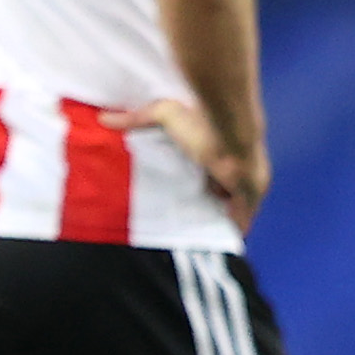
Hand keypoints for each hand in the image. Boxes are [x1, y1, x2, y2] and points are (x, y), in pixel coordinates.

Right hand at [121, 99, 271, 231]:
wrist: (231, 134)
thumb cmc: (204, 124)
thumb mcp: (166, 114)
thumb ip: (139, 118)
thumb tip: (104, 118)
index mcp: (224, 150)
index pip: (214, 171)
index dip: (202, 183)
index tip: (184, 191)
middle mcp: (240, 170)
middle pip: (224, 192)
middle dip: (209, 202)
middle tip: (185, 214)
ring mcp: (250, 187)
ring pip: (233, 208)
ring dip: (218, 217)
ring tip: (195, 232)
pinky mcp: (250, 201)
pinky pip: (240, 222)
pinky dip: (227, 230)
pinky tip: (213, 240)